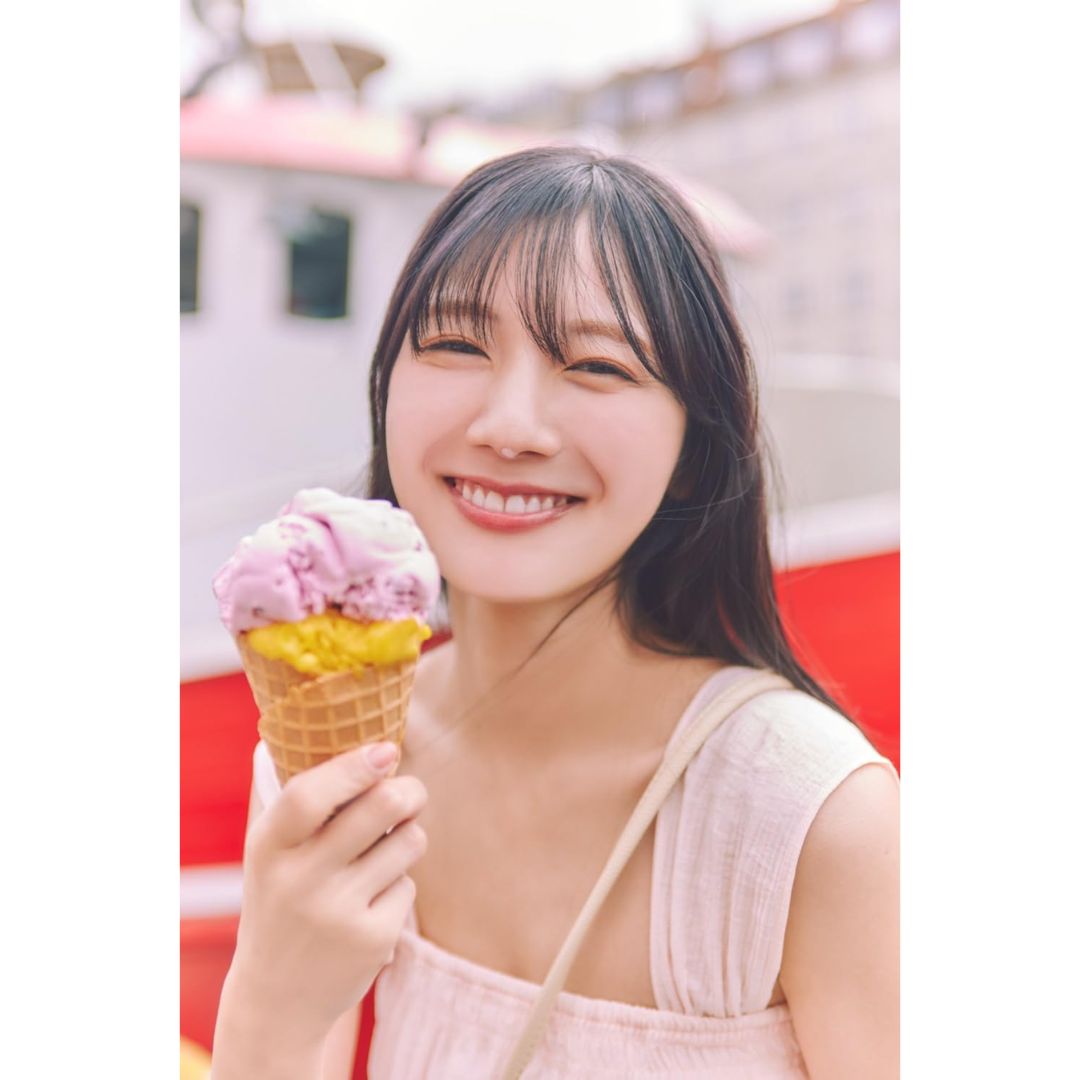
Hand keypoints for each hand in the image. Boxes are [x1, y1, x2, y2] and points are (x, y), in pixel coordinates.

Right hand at [217, 742, 426, 1067]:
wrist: (277, 998)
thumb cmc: (283, 900)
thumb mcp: (273, 854)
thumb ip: (307, 806)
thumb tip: (368, 745)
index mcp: (269, 848)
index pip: (309, 795)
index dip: (353, 767)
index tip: (385, 750)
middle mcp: (300, 881)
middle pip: (380, 808)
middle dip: (409, 790)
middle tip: (410, 791)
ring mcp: (337, 913)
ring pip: (407, 841)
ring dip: (407, 837)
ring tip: (383, 852)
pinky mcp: (373, 939)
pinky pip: (408, 885)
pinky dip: (397, 886)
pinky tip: (369, 905)